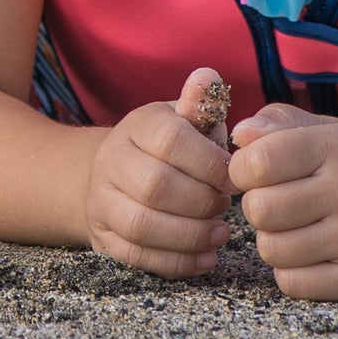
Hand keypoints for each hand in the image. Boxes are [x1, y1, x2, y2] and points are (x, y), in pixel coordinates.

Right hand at [84, 67, 235, 277]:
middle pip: (155, 187)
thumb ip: (201, 105)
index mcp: (137, 126)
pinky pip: (137, 257)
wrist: (115, 177)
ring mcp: (101, 202)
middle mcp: (111, 160)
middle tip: (225, 206)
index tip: (236, 177)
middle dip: (201, 202)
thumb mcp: (184, 121)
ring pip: (142, 225)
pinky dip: (177, 262)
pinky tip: (205, 257)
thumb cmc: (169, 148)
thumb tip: (210, 76)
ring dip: (190, 235)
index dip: (209, 164)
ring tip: (220, 234)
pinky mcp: (103, 238)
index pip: (170, 141)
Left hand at [230, 102, 337, 298]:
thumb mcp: (323, 132)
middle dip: (257, 207)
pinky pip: (292, 283)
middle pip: (259, 210)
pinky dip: (291, 271)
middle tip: (278, 203)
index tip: (254, 174)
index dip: (242, 170)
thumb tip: (241, 134)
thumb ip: (277, 122)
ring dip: (273, 241)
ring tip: (296, 228)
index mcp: (336, 146)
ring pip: (272, 250)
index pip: (258, 162)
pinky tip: (311, 254)